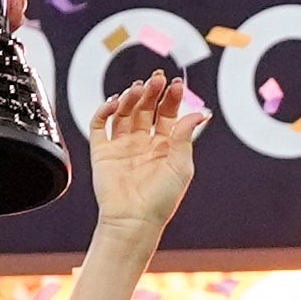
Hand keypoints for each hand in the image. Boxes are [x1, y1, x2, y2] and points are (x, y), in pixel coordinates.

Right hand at [82, 64, 201, 235]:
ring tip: (138, 89)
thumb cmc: (161, 199)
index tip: (175, 84)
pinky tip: (115, 103)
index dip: (171, 98)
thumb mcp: (182, 165)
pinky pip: (100, 125)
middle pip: (146, 108)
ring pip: (125, 112)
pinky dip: (105, 110)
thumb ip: (186, 136)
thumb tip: (200, 112)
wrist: (134, 220)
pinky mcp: (102, 151)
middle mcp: (144, 142)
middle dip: (151, 92)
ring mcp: (122, 145)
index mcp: (165, 146)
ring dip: (131, 98)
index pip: (168, 113)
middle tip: (156, 79)